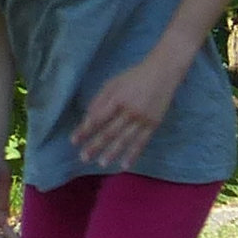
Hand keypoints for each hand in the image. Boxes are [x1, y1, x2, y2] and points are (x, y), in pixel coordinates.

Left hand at [72, 53, 181, 171]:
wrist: (163, 72)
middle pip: (109, 131)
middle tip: (83, 158)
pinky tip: (125, 165)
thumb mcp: (113, 83)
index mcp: (116, 98)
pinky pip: (142, 142)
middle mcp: (129, 110)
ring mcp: (142, 119)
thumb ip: (100, 100)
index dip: (84, 130)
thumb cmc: (134, 77)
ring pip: (125, 139)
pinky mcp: (153, 124)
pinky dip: (133, 154)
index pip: (97, 118)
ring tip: (101, 164)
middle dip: (95, 145)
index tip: (73, 141)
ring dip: (112, 152)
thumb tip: (88, 119)